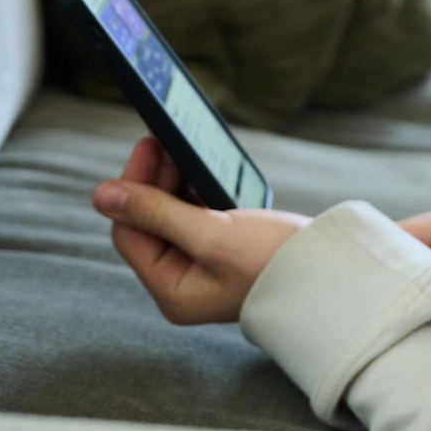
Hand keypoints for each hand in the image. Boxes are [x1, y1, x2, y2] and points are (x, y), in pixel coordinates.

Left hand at [92, 136, 310, 324]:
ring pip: (172, 217)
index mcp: (172, 290)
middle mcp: (183, 283)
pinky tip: (203, 172)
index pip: (130, 233)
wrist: (330, 272)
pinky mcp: (225, 253)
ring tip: (183, 151)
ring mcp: (204, 269)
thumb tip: (101, 194)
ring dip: (175, 182)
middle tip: (164, 140)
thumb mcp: (212, 232)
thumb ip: (156, 212)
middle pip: (149, 223)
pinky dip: (197, 192)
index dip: (133, 188)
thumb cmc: (273, 260)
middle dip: (154, 181)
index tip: (148, 145)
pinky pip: (196, 218)